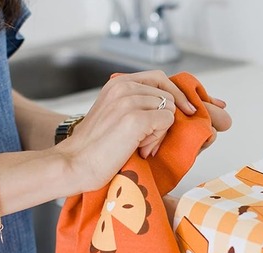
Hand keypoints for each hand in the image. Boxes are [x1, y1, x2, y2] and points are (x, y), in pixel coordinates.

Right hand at [53, 70, 195, 192]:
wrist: (75, 164)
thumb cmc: (95, 147)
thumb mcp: (114, 114)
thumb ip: (136, 103)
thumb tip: (172, 106)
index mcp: (117, 83)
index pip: (159, 78)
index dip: (176, 94)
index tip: (187, 109)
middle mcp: (123, 86)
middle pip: (167, 96)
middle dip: (164, 120)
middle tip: (147, 142)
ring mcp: (130, 101)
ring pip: (169, 109)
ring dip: (160, 132)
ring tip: (139, 146)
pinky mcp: (136, 118)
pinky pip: (167, 122)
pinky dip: (158, 139)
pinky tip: (140, 148)